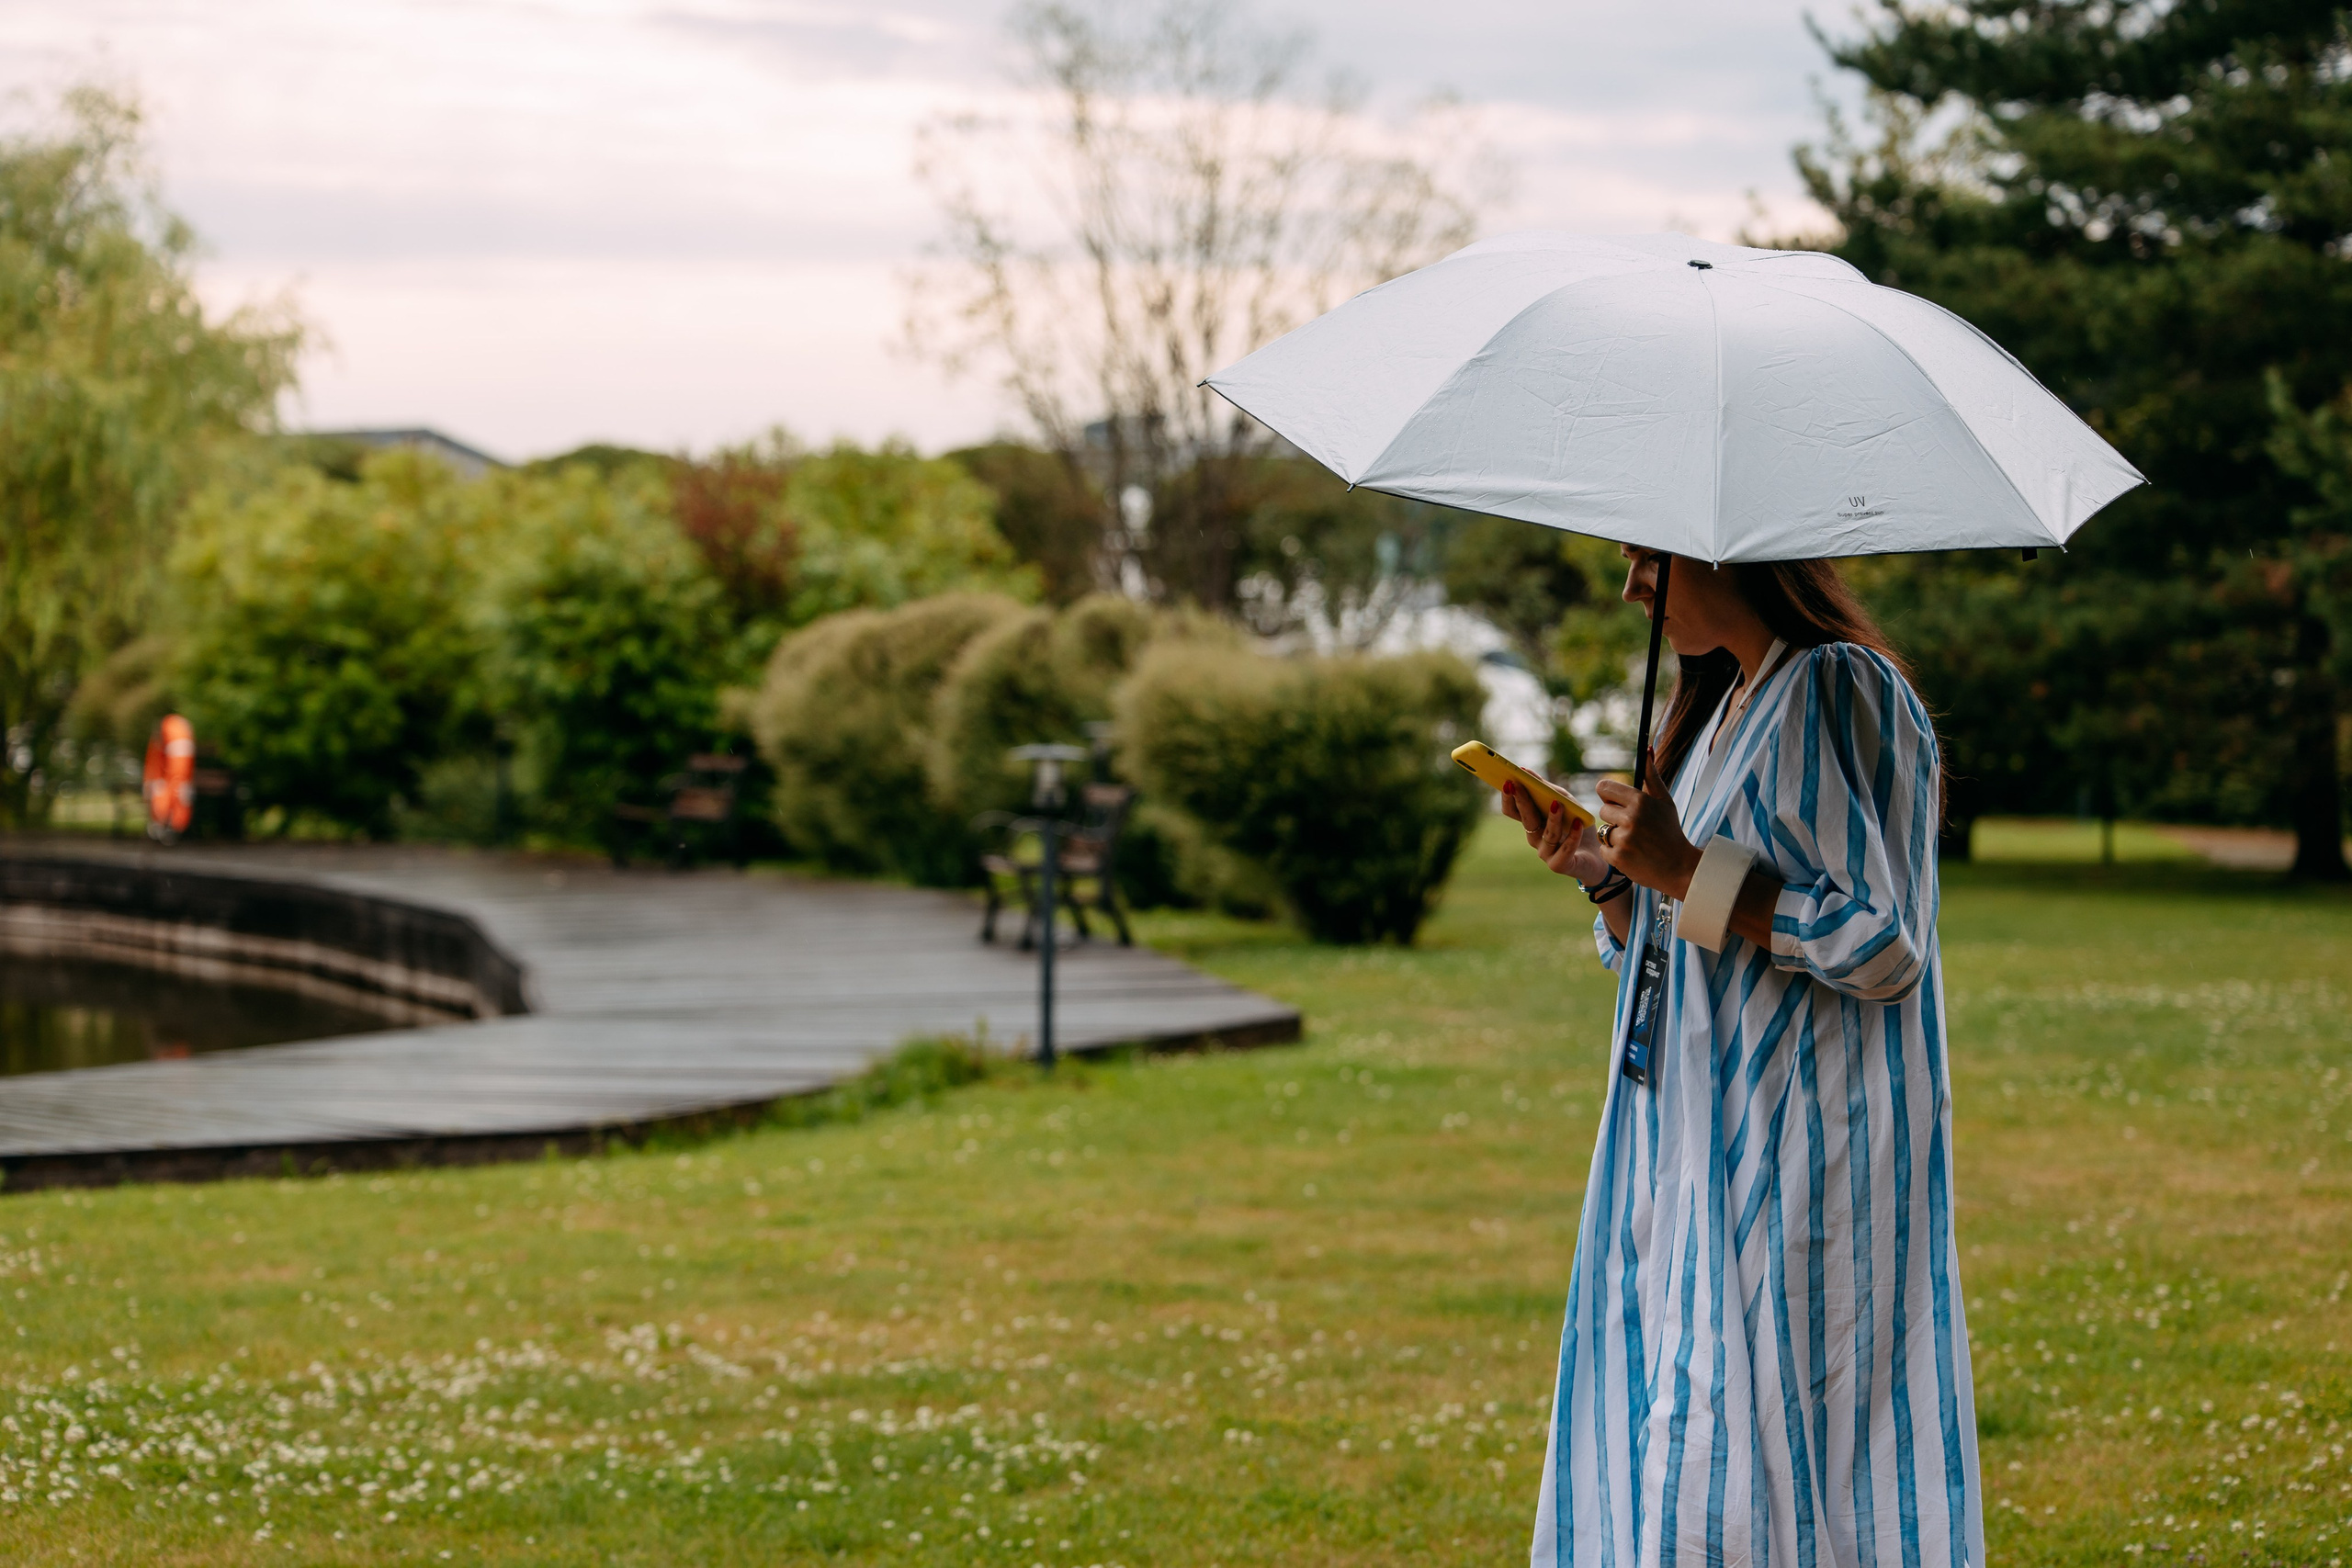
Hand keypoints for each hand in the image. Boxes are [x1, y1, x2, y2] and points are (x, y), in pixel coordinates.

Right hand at [1502, 780, 1609, 884]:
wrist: (1598, 853)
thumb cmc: (1578, 824)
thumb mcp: (1565, 801)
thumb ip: (1547, 788)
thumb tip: (1525, 770)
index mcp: (1532, 823)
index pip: (1513, 811)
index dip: (1509, 798)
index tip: (1508, 781)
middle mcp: (1535, 838)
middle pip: (1525, 820)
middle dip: (1522, 801)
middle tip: (1518, 785)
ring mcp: (1546, 853)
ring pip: (1547, 834)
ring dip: (1552, 818)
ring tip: (1557, 804)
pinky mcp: (1559, 865)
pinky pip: (1565, 850)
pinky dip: (1573, 836)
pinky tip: (1578, 824)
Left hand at [1592, 747, 1702, 898]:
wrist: (1679, 867)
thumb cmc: (1670, 831)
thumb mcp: (1664, 801)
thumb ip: (1651, 775)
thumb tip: (1647, 748)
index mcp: (1640, 801)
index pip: (1603, 787)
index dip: (1608, 795)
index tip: (1616, 802)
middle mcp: (1631, 818)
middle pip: (1602, 810)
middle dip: (1614, 817)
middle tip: (1634, 826)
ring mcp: (1624, 838)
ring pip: (1603, 830)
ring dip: (1615, 836)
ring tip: (1636, 842)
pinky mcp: (1618, 857)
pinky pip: (1603, 849)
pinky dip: (1614, 852)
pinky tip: (1632, 854)